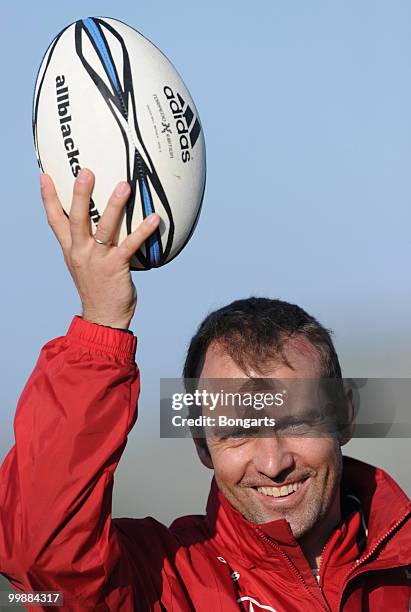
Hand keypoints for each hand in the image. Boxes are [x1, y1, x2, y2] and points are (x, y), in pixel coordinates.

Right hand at [40, 168, 159, 328]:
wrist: (103, 317)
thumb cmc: (98, 289)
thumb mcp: (84, 264)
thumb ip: (88, 244)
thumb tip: (101, 224)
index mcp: (71, 249)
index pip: (55, 220)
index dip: (49, 198)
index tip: (46, 176)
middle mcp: (81, 251)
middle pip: (77, 218)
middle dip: (80, 194)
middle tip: (85, 171)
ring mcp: (97, 260)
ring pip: (104, 228)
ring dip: (114, 206)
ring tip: (124, 186)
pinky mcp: (115, 268)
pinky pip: (130, 245)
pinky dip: (142, 231)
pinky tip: (154, 218)